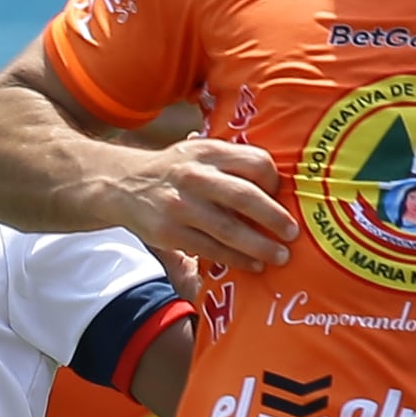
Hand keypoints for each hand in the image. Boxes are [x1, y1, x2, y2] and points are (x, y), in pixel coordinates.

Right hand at [117, 137, 298, 271]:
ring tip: (279, 256)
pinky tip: (252, 265)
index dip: (273, 181)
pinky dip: (235, 259)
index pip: (254, 161)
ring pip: (228, 229)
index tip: (281, 196)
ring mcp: (180, 206)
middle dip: (274, 218)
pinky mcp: (169, 233)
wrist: (122, 184)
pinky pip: (210, 249)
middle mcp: (194, 176)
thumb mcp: (198, 154)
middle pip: (244, 197)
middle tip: (293, 233)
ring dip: (259, 246)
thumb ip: (230, 164)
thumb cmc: (174, 171)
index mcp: (208, 151)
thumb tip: (277, 188)